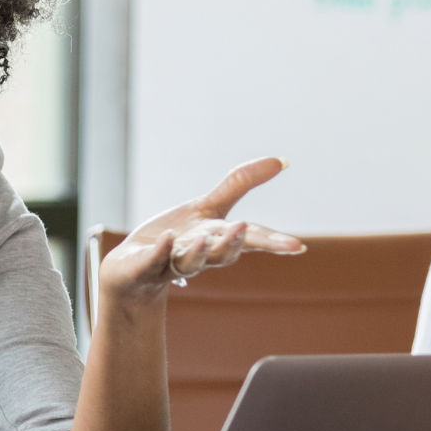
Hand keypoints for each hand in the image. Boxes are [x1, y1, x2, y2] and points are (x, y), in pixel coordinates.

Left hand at [98, 157, 304, 305]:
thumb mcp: (210, 207)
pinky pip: (153, 260)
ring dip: (198, 252)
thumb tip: (282, 160)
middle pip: (220, 253)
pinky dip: (161, 251)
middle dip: (233, 244)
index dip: (272, 243)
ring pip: (189, 262)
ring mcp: (171, 262)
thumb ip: (241, 184)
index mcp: (217, 239)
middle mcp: (198, 255)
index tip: (297, 246)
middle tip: (244, 230)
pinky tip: (167, 238)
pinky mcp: (143, 266)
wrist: (133, 269)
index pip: (248, 240)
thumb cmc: (178, 237)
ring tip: (204, 239)